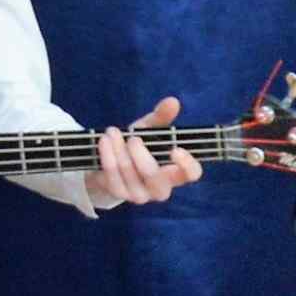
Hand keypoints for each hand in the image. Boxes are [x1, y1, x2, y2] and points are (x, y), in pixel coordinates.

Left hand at [86, 97, 204, 207]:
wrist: (109, 164)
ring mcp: (140, 195)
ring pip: (131, 175)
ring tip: (112, 132)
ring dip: (119, 151)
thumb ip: (161, 117)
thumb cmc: (138, 146)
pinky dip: (108, 156)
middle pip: (156, 177)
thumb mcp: (149, 130)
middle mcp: (161, 188)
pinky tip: (103, 141)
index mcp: (175, 172)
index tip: (175, 149)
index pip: (192, 174)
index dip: (187, 165)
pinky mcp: (120, 194)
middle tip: (133, 138)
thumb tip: (173, 101)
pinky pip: (113, 177)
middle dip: (141, 155)